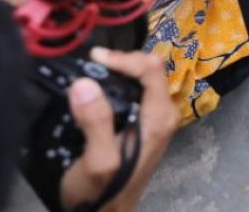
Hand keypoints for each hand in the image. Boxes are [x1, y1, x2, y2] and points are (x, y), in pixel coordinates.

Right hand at [59, 47, 178, 211]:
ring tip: (90, 70)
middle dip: (121, 61)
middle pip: (149, 70)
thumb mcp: (98, 161)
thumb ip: (96, 122)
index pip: (151, 68)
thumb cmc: (103, 192)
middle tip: (89, 62)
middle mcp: (163, 113)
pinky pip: (134, 92)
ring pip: (141, 79)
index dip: (123, 57)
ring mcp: (154, 118)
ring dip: (117, 72)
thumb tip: (85, 82)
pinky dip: (116, 84)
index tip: (93, 56)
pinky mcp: (142, 123)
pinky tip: (96, 88)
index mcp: (159, 117)